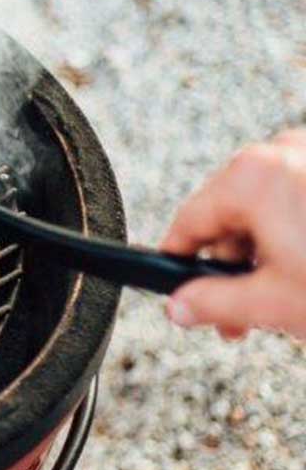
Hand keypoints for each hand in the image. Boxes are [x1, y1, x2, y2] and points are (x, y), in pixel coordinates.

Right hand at [161, 130, 305, 339]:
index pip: (187, 223)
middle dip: (233, 268)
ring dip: (268, 254)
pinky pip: (298, 200)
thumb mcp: (273, 303)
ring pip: (269, 210)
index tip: (177, 289)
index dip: (177, 265)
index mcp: (252, 176)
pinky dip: (297, 234)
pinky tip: (305, 272)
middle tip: (239, 315)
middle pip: (231, 217)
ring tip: (283, 301)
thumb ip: (212, 304)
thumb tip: (180, 305)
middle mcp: (283, 153)